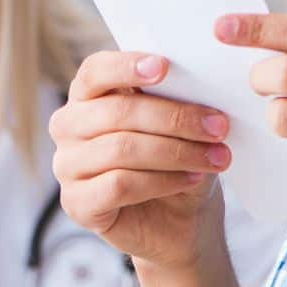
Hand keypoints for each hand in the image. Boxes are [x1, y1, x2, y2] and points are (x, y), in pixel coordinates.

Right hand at [49, 51, 233, 270]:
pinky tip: (191, 179)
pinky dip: (163, 181)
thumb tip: (195, 80)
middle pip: (117, 112)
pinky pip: (120, 185)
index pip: (96, 70)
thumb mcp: (182, 125)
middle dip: (175, 118)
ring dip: (177, 152)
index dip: (127, 66)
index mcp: (89, 95)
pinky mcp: (76, 203)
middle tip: (218, 126)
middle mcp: (69, 126)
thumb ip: (176, 99)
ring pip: (122, 149)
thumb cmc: (178, 161)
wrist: (182, 220)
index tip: (165, 67)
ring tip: (215, 158)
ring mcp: (67, 166)